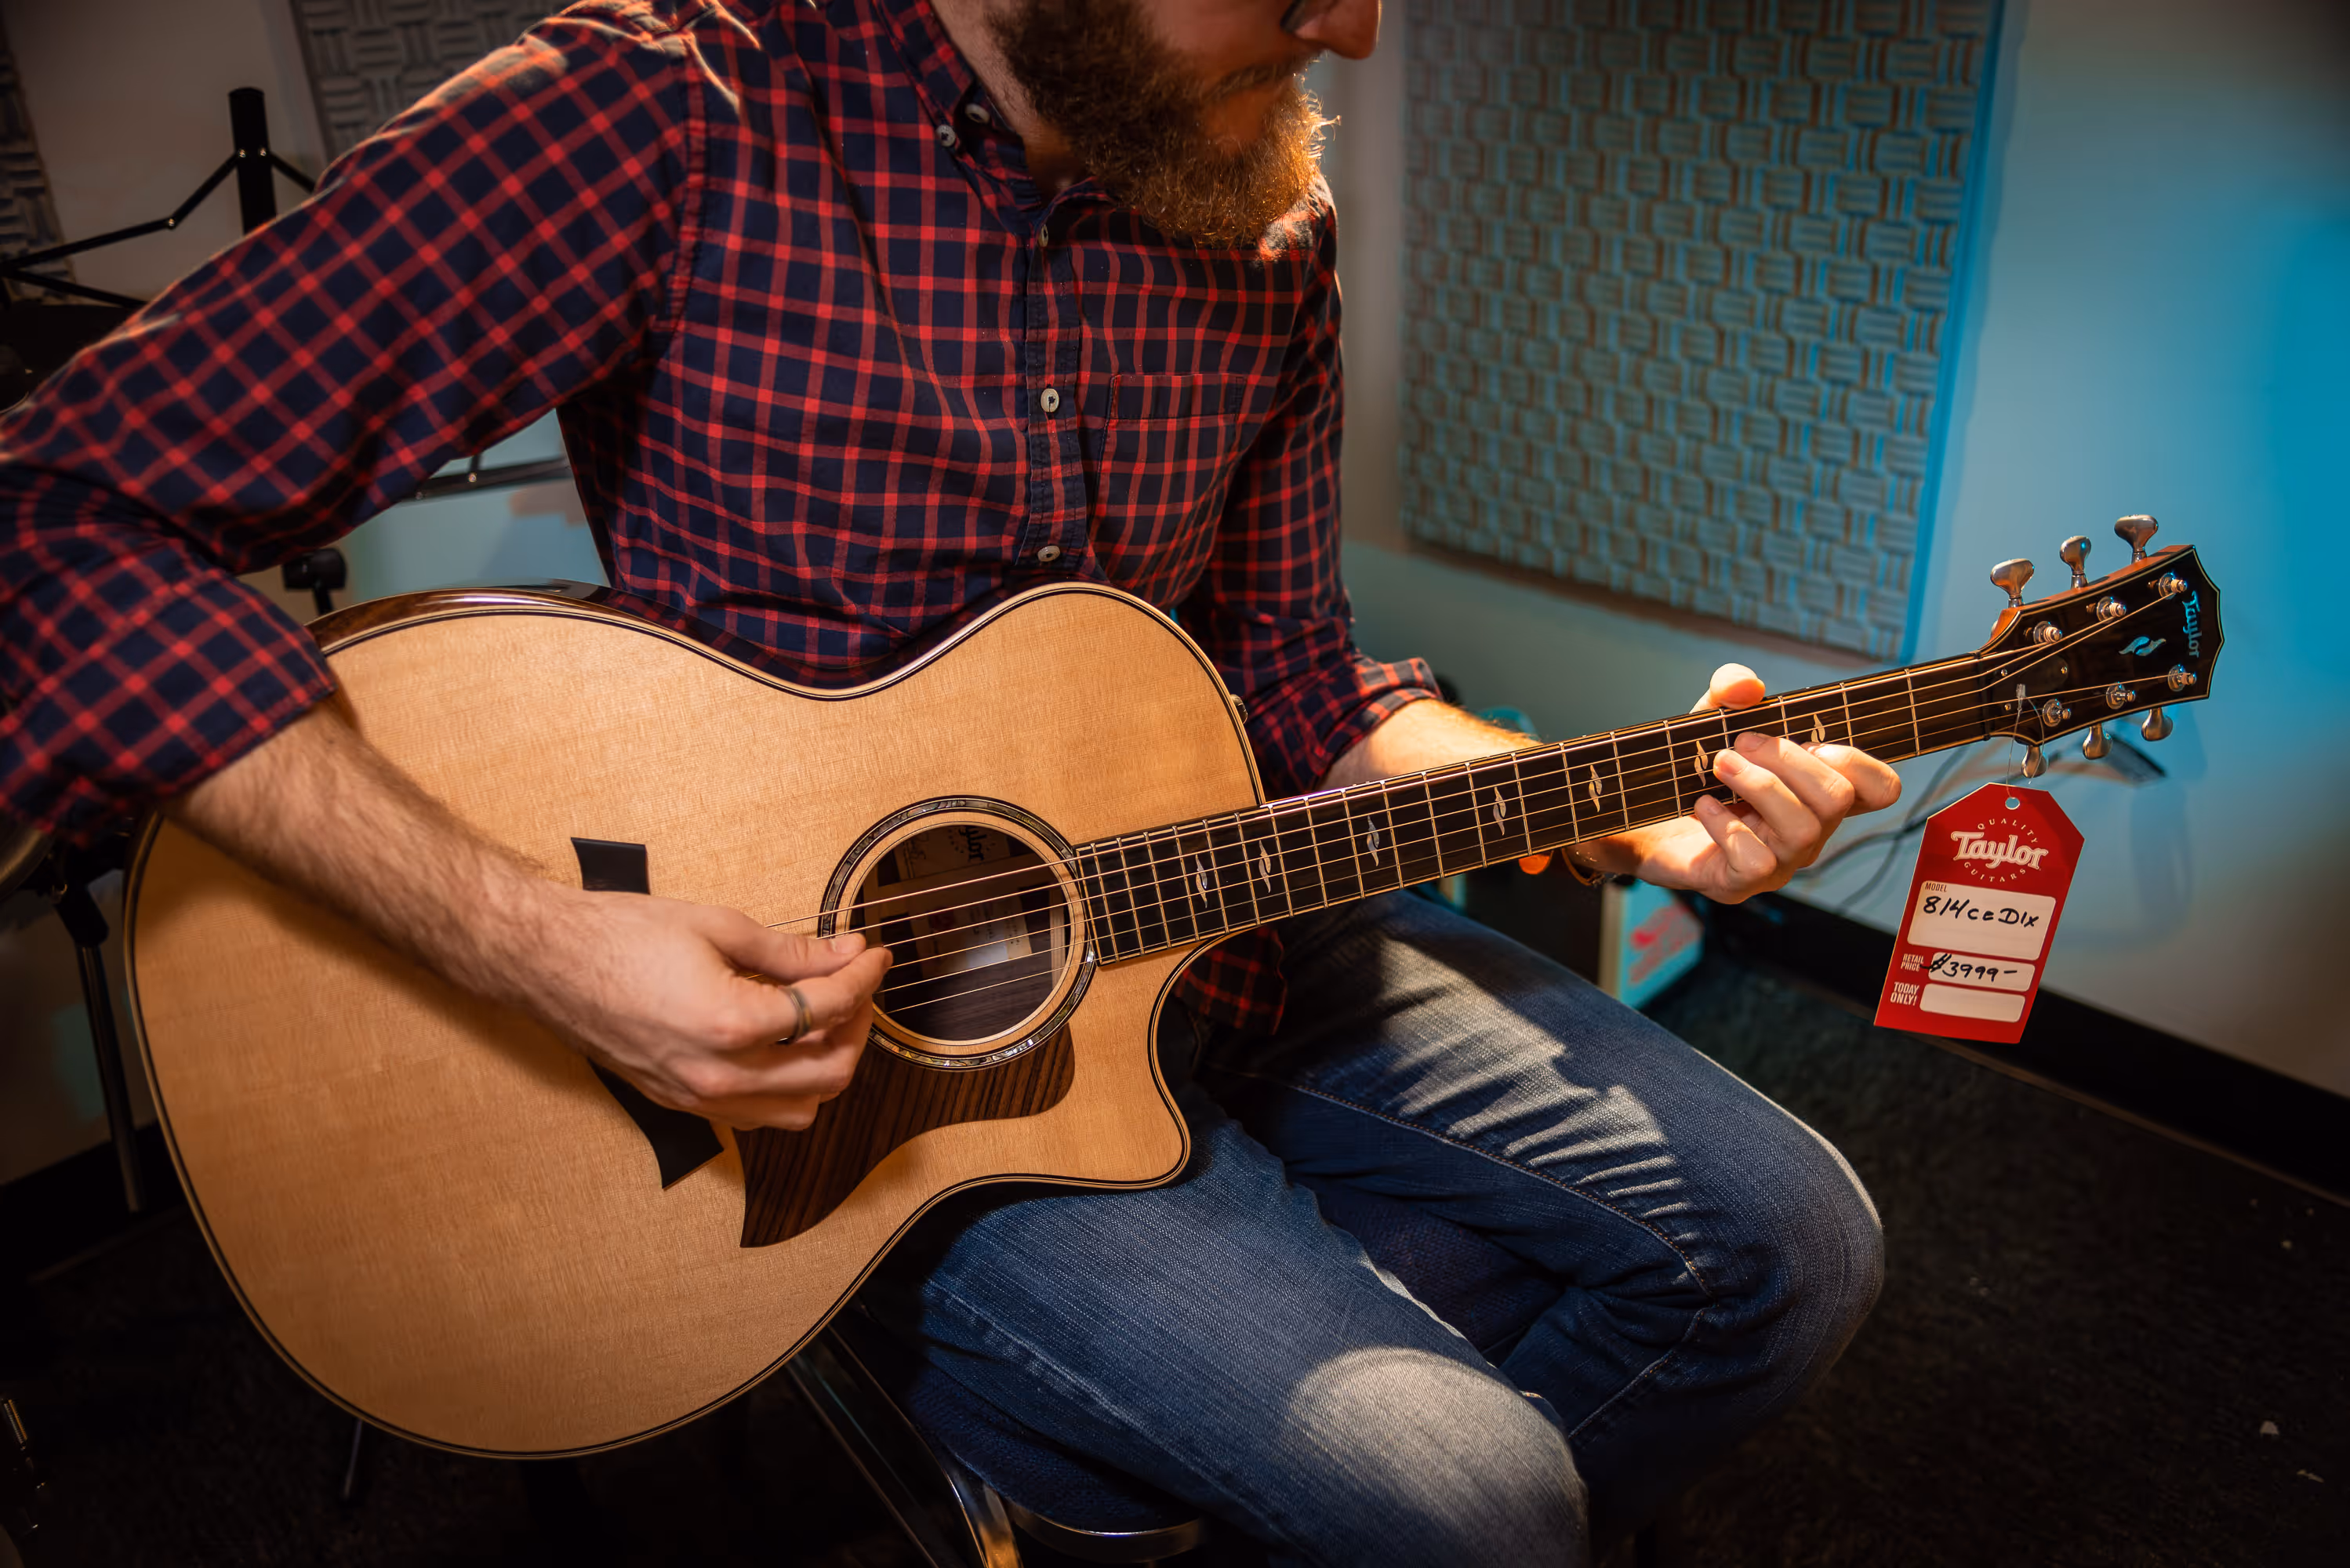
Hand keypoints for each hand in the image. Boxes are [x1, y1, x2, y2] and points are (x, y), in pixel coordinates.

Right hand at [515, 891, 891, 1130]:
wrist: (546, 962)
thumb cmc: (618, 937)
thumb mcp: (717, 927)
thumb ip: (791, 950)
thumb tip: (842, 952)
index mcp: (729, 1024)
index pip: (827, 1010)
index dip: (862, 978)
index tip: (873, 956)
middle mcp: (717, 1075)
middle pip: (829, 1073)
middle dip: (856, 1026)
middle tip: (853, 986)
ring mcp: (697, 1097)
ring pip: (799, 1110)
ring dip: (826, 1066)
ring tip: (823, 1018)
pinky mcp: (681, 1102)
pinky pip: (757, 1115)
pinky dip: (787, 1088)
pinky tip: (784, 1046)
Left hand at [1602, 664, 1900, 902]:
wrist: (1639, 815)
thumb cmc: (1691, 769)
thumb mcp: (1711, 717)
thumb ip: (1731, 689)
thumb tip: (1748, 685)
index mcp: (1816, 793)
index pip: (1880, 789)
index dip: (1860, 762)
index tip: (1812, 741)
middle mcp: (1808, 831)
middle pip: (1837, 800)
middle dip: (1789, 760)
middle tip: (1741, 743)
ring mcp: (1778, 863)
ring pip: (1802, 831)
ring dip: (1759, 785)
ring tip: (1719, 765)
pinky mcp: (1738, 883)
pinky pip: (1755, 861)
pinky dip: (1727, 826)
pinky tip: (1703, 807)